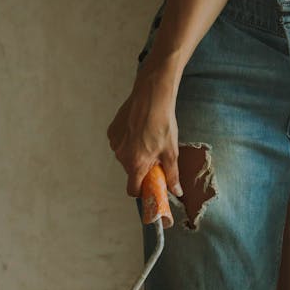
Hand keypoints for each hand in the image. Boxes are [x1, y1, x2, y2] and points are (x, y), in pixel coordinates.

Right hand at [106, 70, 182, 198]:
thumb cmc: (163, 124)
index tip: (150, 185)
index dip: (142, 190)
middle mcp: (121, 156)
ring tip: (148, 139)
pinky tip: (139, 130)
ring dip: (135, 153)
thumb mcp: (171, 152)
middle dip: (141, 168)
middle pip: (130, 171)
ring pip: (125, 157)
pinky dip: (128, 141)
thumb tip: (177, 192)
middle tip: (155, 156)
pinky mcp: (112, 131)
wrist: (151, 97)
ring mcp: (115, 143)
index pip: (132, 190)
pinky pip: (120, 143)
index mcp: (135, 164)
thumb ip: (172, 175)